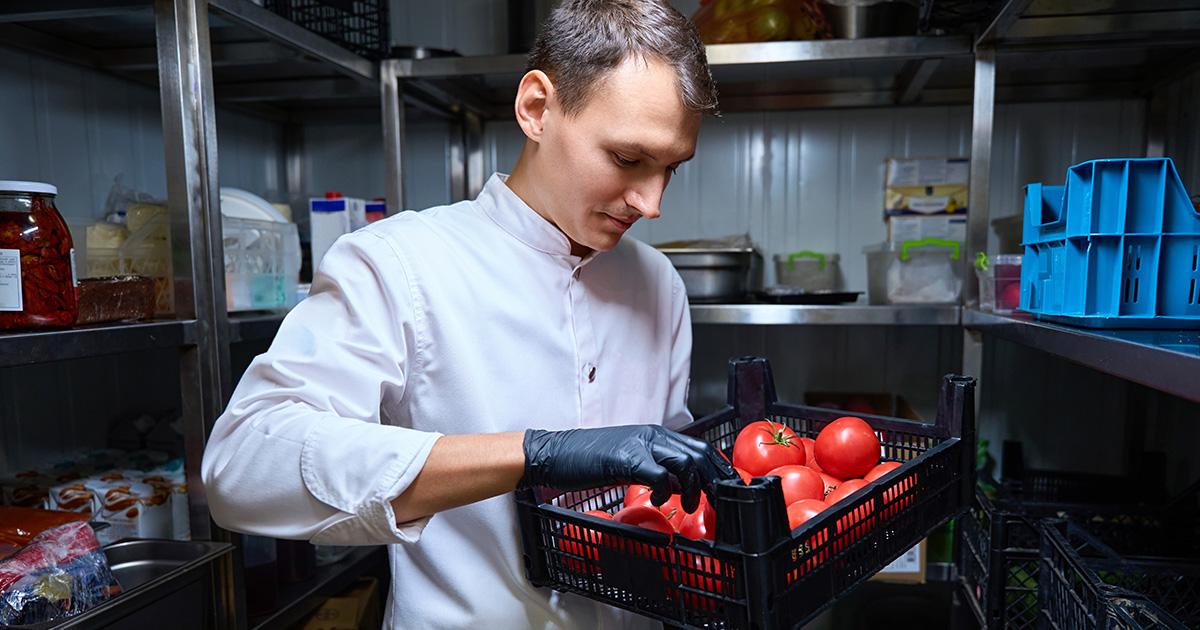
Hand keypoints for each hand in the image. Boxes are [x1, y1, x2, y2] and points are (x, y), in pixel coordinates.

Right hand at [519, 425, 738, 512]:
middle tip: (718, 504)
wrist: (554, 453)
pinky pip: (661, 475)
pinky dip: (667, 491)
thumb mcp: (629, 459)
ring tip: (690, 506)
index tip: (726, 491)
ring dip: (695, 488)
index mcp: (656, 434)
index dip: (718, 470)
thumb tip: (677, 486)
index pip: (700, 447)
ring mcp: (640, 444)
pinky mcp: (627, 459)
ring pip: (687, 462)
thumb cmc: (588, 459)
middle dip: (716, 481)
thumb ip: (653, 466)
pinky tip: (662, 500)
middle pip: (701, 454)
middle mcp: (653, 434)